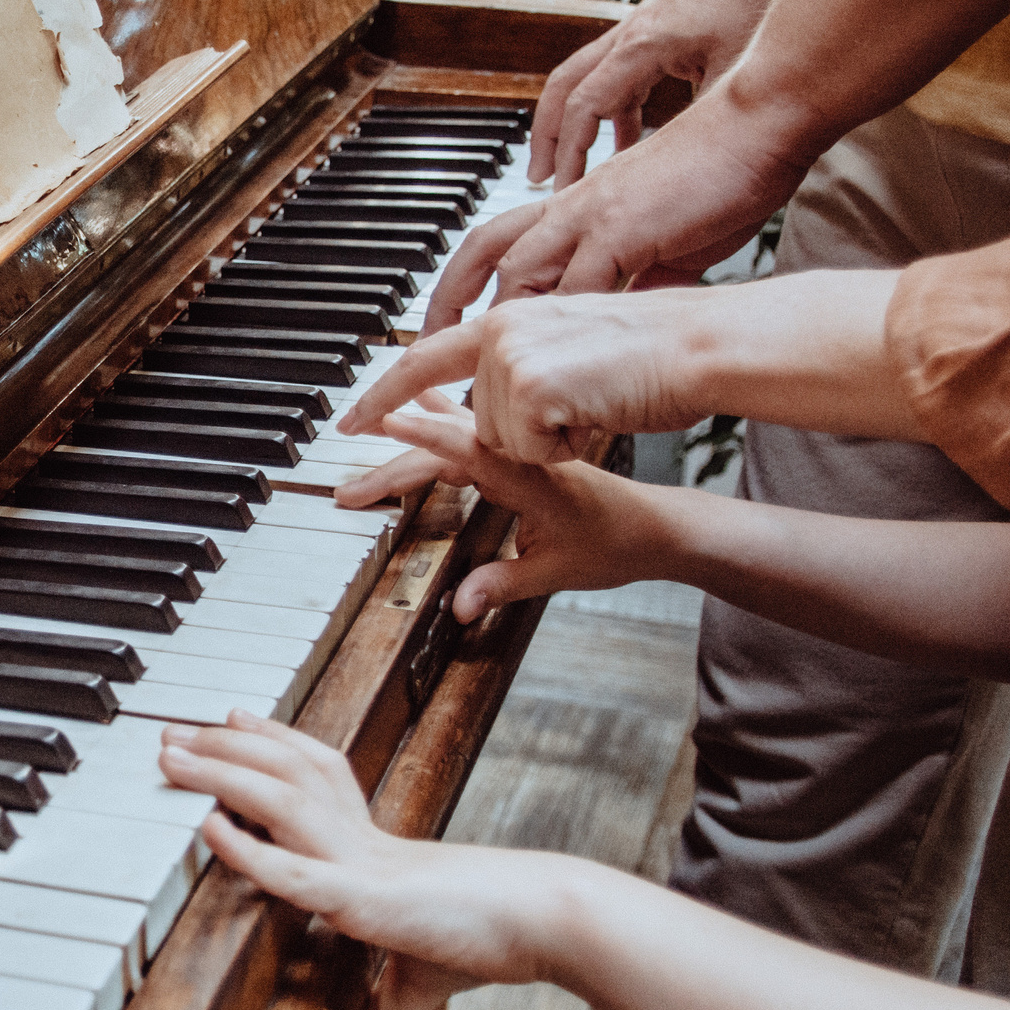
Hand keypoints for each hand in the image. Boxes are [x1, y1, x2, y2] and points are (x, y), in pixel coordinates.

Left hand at [159, 712, 579, 1009]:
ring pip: (278, 799)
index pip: (311, 775)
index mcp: (370, 846)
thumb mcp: (422, 982)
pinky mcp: (364, 899)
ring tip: (170, 756)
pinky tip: (208, 828)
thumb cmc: (489, 939)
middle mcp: (358, 839)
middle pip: (280, 771)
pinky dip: (249, 849)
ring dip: (220, 774)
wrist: (543, 923)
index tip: (231, 719)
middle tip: (170, 730)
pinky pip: (296, 869)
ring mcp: (358, 862)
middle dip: (222, 746)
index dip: (269, 744)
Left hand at [340, 289, 722, 463]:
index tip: (353, 422)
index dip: (386, 396)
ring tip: (595, 403)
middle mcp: (499, 334)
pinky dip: (568, 447)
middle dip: (461, 451)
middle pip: (469, 423)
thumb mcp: (576, 357)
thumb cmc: (657, 353)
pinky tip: (598, 412)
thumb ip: (531, 377)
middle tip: (406, 471)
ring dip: (551, 444)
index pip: (427, 360)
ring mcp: (510, 359)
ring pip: (503, 444)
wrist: (701, 344)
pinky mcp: (530, 388)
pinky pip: (532, 451)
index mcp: (507, 322)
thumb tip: (505, 406)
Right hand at [378, 396, 671, 621]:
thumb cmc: (618, 543)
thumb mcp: (558, 572)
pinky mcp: (520, 458)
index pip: (467, 449)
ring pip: (459, 435)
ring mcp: (520, 454)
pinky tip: (428, 406)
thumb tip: (461, 603)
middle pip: (447, 449)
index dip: (423, 437)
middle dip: (394, 466)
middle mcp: (521, 457)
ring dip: (417, 429)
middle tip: (350, 489)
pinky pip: (473, 435)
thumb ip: (504, 585)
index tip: (385, 424)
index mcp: (530, 477)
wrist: (658, 527)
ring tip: (379, 415)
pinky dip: (442, 424)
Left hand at [421, 89, 806, 334]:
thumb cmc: (724, 173)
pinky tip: (556, 372)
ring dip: (499, 331)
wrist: (760, 124)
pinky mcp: (624, 228)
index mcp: (577, 205)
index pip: (496, 243)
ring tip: (485, 382)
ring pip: (520, 276)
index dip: (459, 285)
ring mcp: (593, 215)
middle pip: (486, 254)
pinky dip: (562, 332)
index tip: (437, 328)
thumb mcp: (670, 235)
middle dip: (447, 307)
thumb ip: (643, 274)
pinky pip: (577, 288)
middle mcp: (572, 207)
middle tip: (420, 357)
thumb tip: (635, 310)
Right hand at [528, 0, 790, 188]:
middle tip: (540, 178)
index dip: (571, 154)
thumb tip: (692, 167)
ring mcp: (637, 30)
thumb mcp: (738, 68)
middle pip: (562, 89)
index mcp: (640, 46)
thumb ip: (707, 118)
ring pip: (583, 81)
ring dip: (573, 124)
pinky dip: (612, 112)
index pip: (584, 108)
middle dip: (547, 137)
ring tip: (573, 166)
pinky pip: (615, 76)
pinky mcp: (654, 31)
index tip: (566, 191)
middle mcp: (628, 36)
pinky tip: (627, 138)